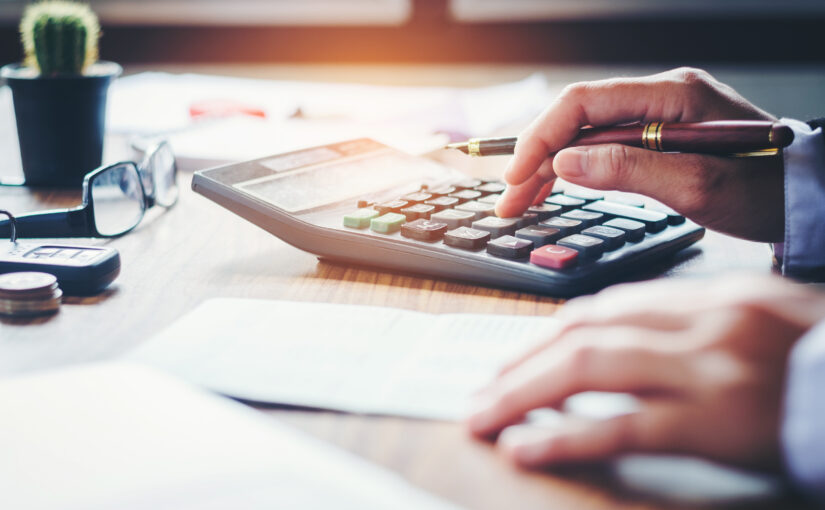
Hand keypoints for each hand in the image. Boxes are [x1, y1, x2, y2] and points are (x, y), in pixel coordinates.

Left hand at [466, 275, 824, 469]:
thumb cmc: (820, 363)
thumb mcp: (760, 322)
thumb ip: (693, 324)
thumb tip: (619, 340)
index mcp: (712, 296)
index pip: (607, 308)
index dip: (550, 334)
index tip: (515, 357)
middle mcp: (704, 321)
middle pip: (585, 332)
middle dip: (522, 362)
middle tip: (483, 389)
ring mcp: (710, 368)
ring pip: (589, 368)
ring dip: (524, 393)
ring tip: (485, 416)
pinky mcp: (717, 421)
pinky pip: (624, 426)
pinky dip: (565, 437)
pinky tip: (527, 449)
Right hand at [496, 67, 784, 242]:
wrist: (802, 196)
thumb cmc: (763, 190)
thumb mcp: (696, 185)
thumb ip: (628, 170)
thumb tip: (564, 164)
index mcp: (671, 95)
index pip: (584, 103)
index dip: (541, 138)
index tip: (517, 176)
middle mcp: (660, 96)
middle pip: (577, 119)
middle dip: (536, 158)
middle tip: (508, 201)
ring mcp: (658, 115)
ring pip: (584, 135)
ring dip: (548, 168)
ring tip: (520, 202)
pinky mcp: (657, 137)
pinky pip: (602, 147)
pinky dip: (574, 170)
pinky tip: (552, 188)